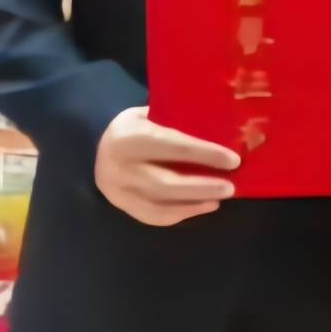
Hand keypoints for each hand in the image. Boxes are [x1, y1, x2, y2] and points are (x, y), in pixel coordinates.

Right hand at [96, 106, 238, 227]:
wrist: (97, 145)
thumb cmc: (135, 127)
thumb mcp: (150, 115)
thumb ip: (178, 123)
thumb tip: (223, 132)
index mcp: (130, 136)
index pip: (173, 146)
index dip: (205, 154)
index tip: (233, 160)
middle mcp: (120, 165)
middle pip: (166, 182)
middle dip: (202, 187)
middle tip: (230, 188)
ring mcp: (117, 190)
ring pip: (160, 204)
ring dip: (194, 203)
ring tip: (220, 198)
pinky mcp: (121, 206)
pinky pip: (154, 216)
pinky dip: (181, 213)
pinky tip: (202, 206)